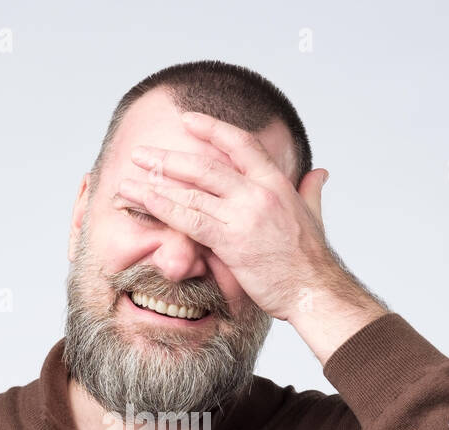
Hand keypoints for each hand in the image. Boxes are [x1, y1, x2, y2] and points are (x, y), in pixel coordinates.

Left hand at [116, 111, 341, 322]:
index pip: (240, 143)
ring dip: (156, 183)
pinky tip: (144, 200)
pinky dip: (163, 208)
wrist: (314, 290)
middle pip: (205, 166)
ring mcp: (244, 216)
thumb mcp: (314, 215)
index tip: (187, 120)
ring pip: (192, 191)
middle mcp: (258, 193)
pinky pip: (190, 220)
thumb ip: (310, 190)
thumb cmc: (311, 260)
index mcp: (275, 182)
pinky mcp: (231, 242)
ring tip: (129, 179)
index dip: (212, 128)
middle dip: (167, 158)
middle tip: (141, 153)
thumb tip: (319, 172)